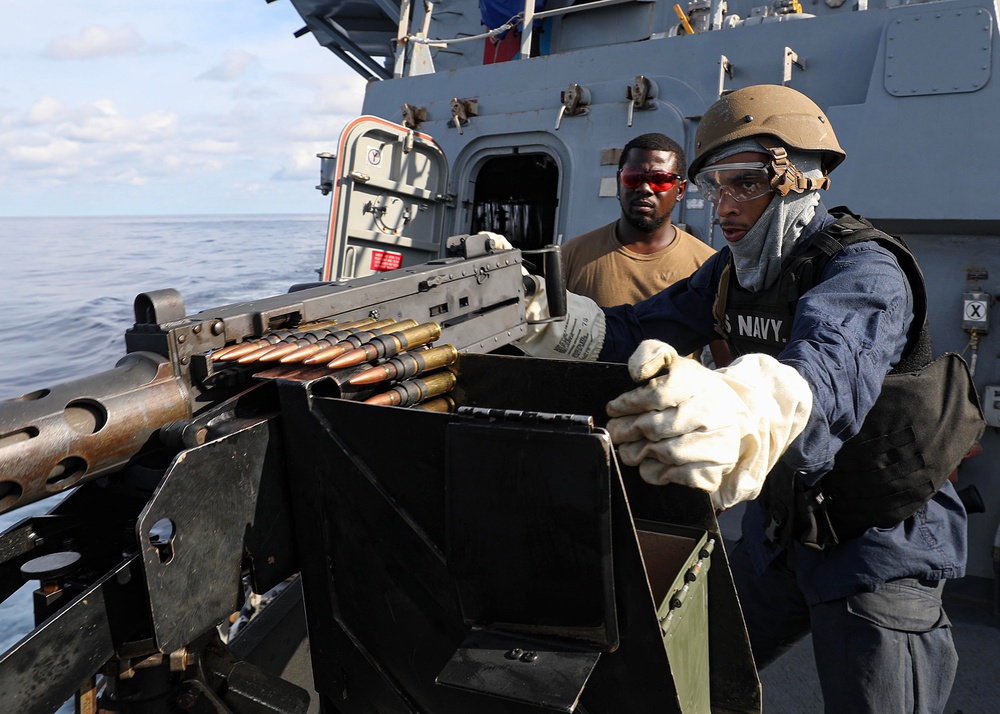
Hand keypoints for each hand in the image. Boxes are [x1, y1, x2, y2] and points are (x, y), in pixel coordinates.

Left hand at [606, 340, 811, 509]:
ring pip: (665, 453)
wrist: (733, 417)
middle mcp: (713, 413)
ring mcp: (717, 443)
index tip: (614, 408)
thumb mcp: (675, 364)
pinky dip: (656, 472)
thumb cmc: (693, 391)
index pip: (656, 395)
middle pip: (656, 428)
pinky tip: (651, 462)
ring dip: (639, 453)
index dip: (628, 404)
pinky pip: (677, 476)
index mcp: (699, 384)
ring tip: (630, 447)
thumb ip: (652, 354)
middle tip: (616, 431)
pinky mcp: (715, 470)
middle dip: (628, 430)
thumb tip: (637, 372)